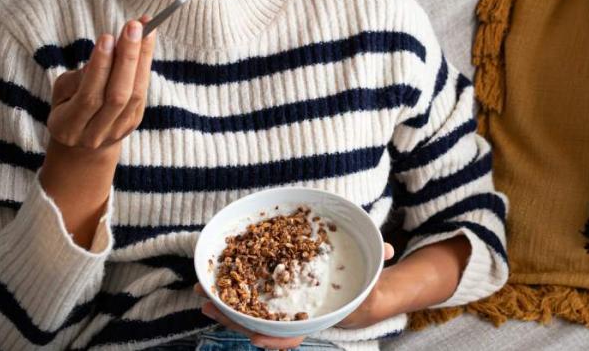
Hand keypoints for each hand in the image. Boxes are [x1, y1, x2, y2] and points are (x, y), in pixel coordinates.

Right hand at [46, 16, 156, 150]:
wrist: (82, 147)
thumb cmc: (68, 108)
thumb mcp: (62, 93)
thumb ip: (80, 77)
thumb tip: (107, 53)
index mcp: (69, 125)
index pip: (89, 96)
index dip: (100, 67)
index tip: (108, 37)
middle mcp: (96, 132)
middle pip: (118, 96)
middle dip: (127, 58)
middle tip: (134, 26)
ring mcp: (118, 130)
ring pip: (135, 94)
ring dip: (141, 58)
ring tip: (146, 29)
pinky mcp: (134, 123)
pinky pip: (142, 93)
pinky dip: (144, 67)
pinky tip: (145, 45)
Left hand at [192, 243, 395, 347]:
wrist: (354, 297)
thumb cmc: (359, 287)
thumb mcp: (369, 275)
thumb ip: (377, 262)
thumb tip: (387, 249)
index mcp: (313, 319)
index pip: (291, 335)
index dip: (273, 340)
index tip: (256, 339)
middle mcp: (292, 320)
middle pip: (257, 326)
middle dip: (233, 320)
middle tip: (210, 308)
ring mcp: (278, 312)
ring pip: (245, 316)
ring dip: (222, 307)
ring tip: (201, 294)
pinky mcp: (270, 300)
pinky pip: (246, 301)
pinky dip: (228, 295)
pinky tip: (213, 283)